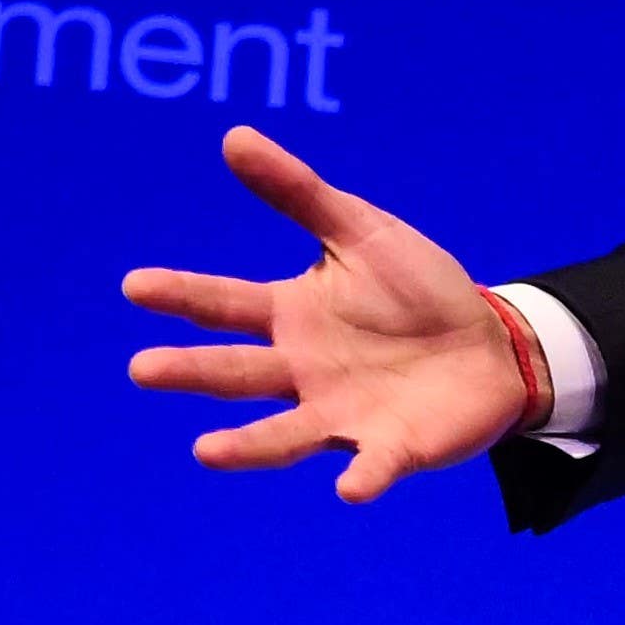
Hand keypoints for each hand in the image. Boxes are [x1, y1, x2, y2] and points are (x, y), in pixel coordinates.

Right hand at [119, 127, 526, 501]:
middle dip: (191, 372)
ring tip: (205, 450)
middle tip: (143, 369)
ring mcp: (342, 413)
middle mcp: (302, 371)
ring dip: (248, 445)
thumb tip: (234, 136)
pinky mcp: (392, 447)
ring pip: (284, 433)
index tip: (134, 285)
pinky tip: (349, 488)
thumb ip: (299, 193)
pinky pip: (373, 465)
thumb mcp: (361, 231)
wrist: (491, 345)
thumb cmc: (418, 290)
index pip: (223, 304)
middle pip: (237, 372)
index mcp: (289, 315)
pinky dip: (362, 478)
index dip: (180, 295)